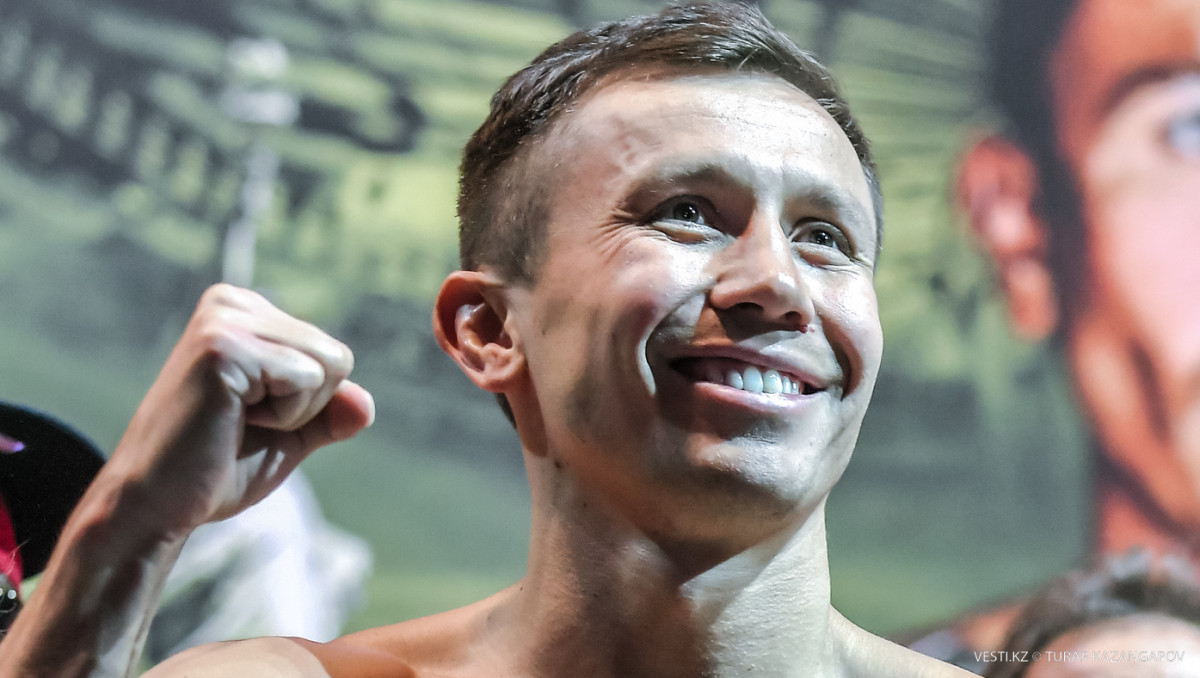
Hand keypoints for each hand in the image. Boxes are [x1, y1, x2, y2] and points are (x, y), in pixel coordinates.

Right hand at [101, 284, 374, 538]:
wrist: (155, 505)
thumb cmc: (216, 469)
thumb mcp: (292, 434)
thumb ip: (332, 413)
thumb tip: (366, 403)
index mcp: (245, 312)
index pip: (333, 354)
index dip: (309, 404)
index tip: (249, 417)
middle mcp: (232, 302)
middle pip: (337, 356)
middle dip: (305, 407)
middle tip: (241, 423)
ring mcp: (225, 319)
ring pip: (329, 366)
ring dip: (294, 412)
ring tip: (235, 420)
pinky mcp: (224, 346)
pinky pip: (307, 379)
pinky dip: (284, 416)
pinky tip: (231, 420)